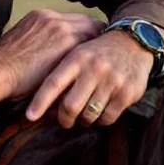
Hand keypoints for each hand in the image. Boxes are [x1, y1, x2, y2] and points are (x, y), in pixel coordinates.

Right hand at [0, 9, 104, 106]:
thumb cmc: (4, 69)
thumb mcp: (22, 46)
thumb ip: (39, 44)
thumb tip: (49, 58)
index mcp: (40, 17)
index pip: (72, 21)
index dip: (84, 32)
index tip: (91, 44)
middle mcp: (51, 17)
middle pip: (86, 21)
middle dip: (96, 36)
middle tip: (106, 52)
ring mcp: (59, 26)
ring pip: (91, 31)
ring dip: (99, 45)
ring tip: (109, 60)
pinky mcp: (64, 41)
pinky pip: (89, 43)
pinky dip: (95, 54)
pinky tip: (102, 67)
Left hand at [25, 30, 154, 128]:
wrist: (133, 43)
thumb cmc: (98, 53)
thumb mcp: (78, 54)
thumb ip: (62, 74)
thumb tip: (42, 103)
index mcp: (76, 58)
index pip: (53, 83)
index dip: (40, 102)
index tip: (30, 116)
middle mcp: (93, 69)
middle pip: (70, 106)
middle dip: (64, 119)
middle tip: (65, 121)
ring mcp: (111, 81)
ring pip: (89, 115)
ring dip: (84, 120)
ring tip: (85, 113)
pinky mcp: (126, 92)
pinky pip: (107, 118)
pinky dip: (101, 120)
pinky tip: (101, 110)